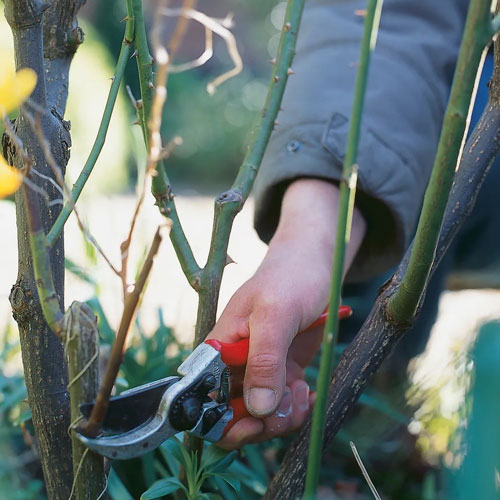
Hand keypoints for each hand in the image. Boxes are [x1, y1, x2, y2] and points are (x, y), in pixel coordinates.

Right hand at [207, 179, 365, 448]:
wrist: (315, 264)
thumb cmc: (290, 279)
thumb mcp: (275, 314)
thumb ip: (264, 359)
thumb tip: (257, 409)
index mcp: (219, 350)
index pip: (205, 400)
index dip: (222, 422)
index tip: (254, 425)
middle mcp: (234, 364)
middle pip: (233, 415)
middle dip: (260, 424)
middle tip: (286, 409)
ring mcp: (259, 369)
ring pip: (260, 415)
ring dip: (281, 416)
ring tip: (301, 395)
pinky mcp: (281, 370)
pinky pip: (281, 405)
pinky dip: (294, 408)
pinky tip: (306, 392)